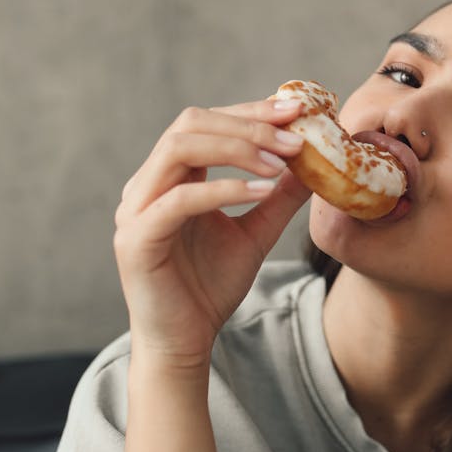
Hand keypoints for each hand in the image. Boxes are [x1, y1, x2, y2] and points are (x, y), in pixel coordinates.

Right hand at [113, 98, 309, 372]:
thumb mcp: (256, 233)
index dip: (251, 111)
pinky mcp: (137, 237)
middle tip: (296, 135)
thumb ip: (279, 198)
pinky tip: (263, 190)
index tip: (296, 109)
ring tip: (282, 162)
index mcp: (170, 176)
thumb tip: (315, 164)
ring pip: (179, 149)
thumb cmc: (211, 287)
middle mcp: (147, 184)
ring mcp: (136, 208)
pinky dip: (224, 188)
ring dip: (236, 148)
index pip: (207, 122)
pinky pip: (180, 199)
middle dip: (248, 124)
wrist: (184, 342)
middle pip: (191, 124)